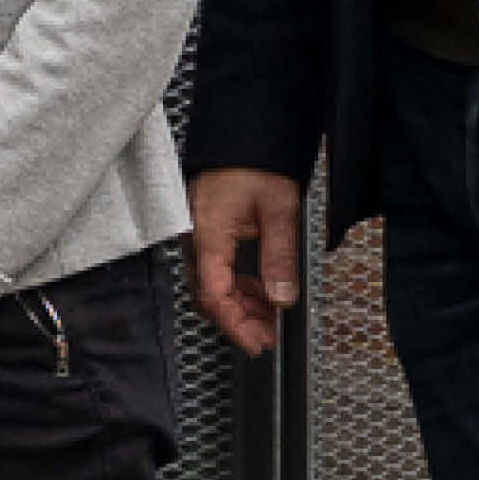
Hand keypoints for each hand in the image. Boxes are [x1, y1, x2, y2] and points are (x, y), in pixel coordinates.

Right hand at [187, 166, 301, 360]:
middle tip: (266, 338)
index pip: (215, 293)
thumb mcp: (279, 211)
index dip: (236, 324)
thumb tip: (281, 298)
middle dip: (238, 320)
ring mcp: (198, 237)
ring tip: (269, 317)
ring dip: (239, 305)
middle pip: (209, 295)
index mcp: (209, 235)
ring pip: (212, 286)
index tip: (256, 343)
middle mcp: (196, 240)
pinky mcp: (205, 234)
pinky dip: (236, 287)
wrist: (243, 136)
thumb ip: (279, 258)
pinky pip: (215, 270)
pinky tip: (259, 291)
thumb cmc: (255, 165)